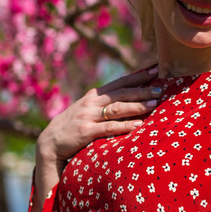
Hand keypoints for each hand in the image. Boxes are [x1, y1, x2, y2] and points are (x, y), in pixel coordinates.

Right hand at [36, 65, 161, 168]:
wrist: (49, 142)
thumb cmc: (73, 125)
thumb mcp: (86, 108)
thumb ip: (104, 102)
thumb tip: (129, 96)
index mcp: (94, 95)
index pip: (120, 82)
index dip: (138, 75)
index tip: (156, 69)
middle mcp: (92, 102)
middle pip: (122, 93)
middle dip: (142, 89)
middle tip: (161, 88)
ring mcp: (88, 116)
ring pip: (117, 108)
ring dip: (137, 106)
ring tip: (154, 104)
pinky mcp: (86, 132)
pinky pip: (109, 127)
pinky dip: (125, 126)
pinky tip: (138, 126)